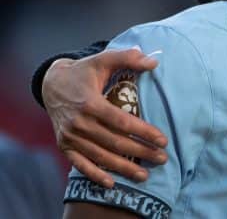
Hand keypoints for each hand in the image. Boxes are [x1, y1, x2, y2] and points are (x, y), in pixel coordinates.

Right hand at [42, 48, 168, 187]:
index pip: (122, 122)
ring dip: (124, 168)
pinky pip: (80, 164)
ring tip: (144, 175)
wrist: (51, 84)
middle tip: (162, 158)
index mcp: (90, 103)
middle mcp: (79, 122)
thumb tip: (154, 61)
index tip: (163, 140)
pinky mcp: (64, 145)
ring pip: (101, 156)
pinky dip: (95, 174)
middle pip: (115, 142)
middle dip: (141, 152)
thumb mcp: (104, 59)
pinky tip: (112, 183)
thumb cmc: (84, 71)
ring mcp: (70, 136)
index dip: (144, 132)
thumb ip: (128, 57)